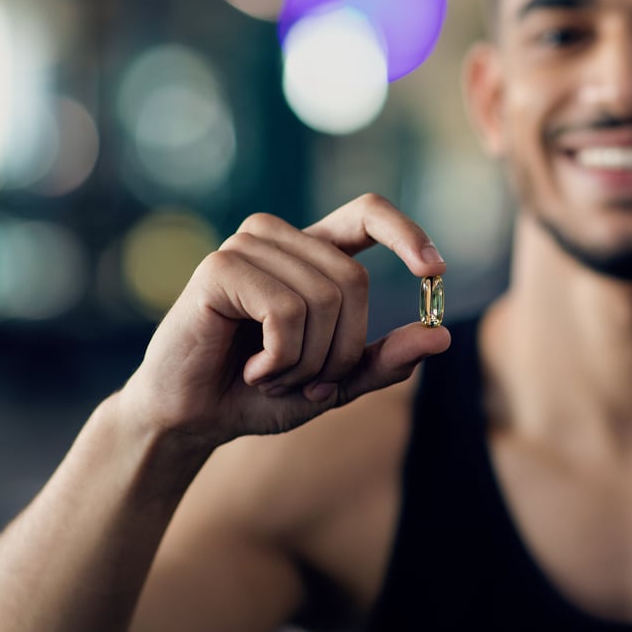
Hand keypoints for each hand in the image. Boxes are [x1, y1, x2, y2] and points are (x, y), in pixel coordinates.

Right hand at [121, 193, 449, 450]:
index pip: (368, 212)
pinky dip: (281, 359)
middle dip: (341, 349)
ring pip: (324, 298)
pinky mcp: (220, 267)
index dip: (405, 232)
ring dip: (307, 361)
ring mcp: (248, 247)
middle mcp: (281, 239)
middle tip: (308, 383)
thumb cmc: (259, 394)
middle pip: (355, 280)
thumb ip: (385, 361)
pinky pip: (287, 311)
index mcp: (313, 253)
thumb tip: (441, 336)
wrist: (190, 419)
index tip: (435, 271)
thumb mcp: (337, 384)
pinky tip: (253, 372)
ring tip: (272, 376)